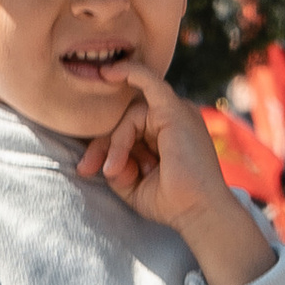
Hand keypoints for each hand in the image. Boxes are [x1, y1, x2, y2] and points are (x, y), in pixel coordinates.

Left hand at [78, 72, 272, 284]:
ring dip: (116, 143)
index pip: (127, 131)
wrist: (198, 213)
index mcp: (166, 135)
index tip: (87, 170)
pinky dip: (129, 72)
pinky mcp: (174, 111)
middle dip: (104, 144)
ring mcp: (176, 113)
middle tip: (87, 168)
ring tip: (114, 170)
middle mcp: (173, 120)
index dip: (104, 148)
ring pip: (131, 115)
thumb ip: (117, 165)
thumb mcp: (132, 185)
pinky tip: (108, 72)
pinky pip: (148, 81)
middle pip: (126, 120)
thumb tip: (102, 157)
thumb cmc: (172, 204)